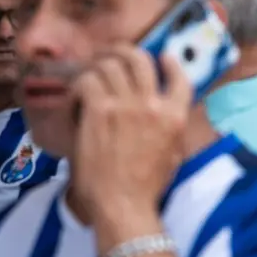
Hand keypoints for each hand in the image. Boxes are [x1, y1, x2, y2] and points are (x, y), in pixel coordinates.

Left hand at [69, 45, 191, 247]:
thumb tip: (164, 112)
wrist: (123, 204)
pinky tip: (76, 97)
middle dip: (124, 51)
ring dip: (97, 66)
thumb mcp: (173, 153)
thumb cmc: (147, 187)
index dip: (169, 62)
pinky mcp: (99, 110)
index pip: (179, 76)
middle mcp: (153, 104)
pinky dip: (79, 86)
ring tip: (89, 72)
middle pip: (140, 59)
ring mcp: (126, 105)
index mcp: (175, 116)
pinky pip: (87, 81)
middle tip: (112, 53)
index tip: (161, 56)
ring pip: (110, 64)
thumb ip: (171, 127)